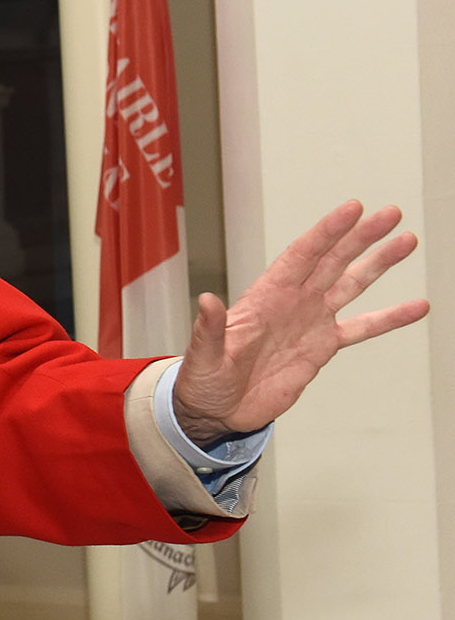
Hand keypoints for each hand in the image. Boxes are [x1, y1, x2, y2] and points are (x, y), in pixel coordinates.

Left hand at [172, 201, 428, 444]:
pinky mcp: (321, 347)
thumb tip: (206, 301)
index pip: (301, 256)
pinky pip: (362, 328)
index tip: (352, 209)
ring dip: (378, 263)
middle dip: (361, 237)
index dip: (327, 232)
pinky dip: (389, 318)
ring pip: (351, 284)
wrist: (218, 409)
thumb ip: (210, 329)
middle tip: (390, 213)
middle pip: (332, 260)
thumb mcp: (203, 356)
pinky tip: (416, 306)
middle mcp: (292, 302)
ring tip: (406, 241)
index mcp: (265, 298)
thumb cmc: (203, 380)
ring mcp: (310, 321)